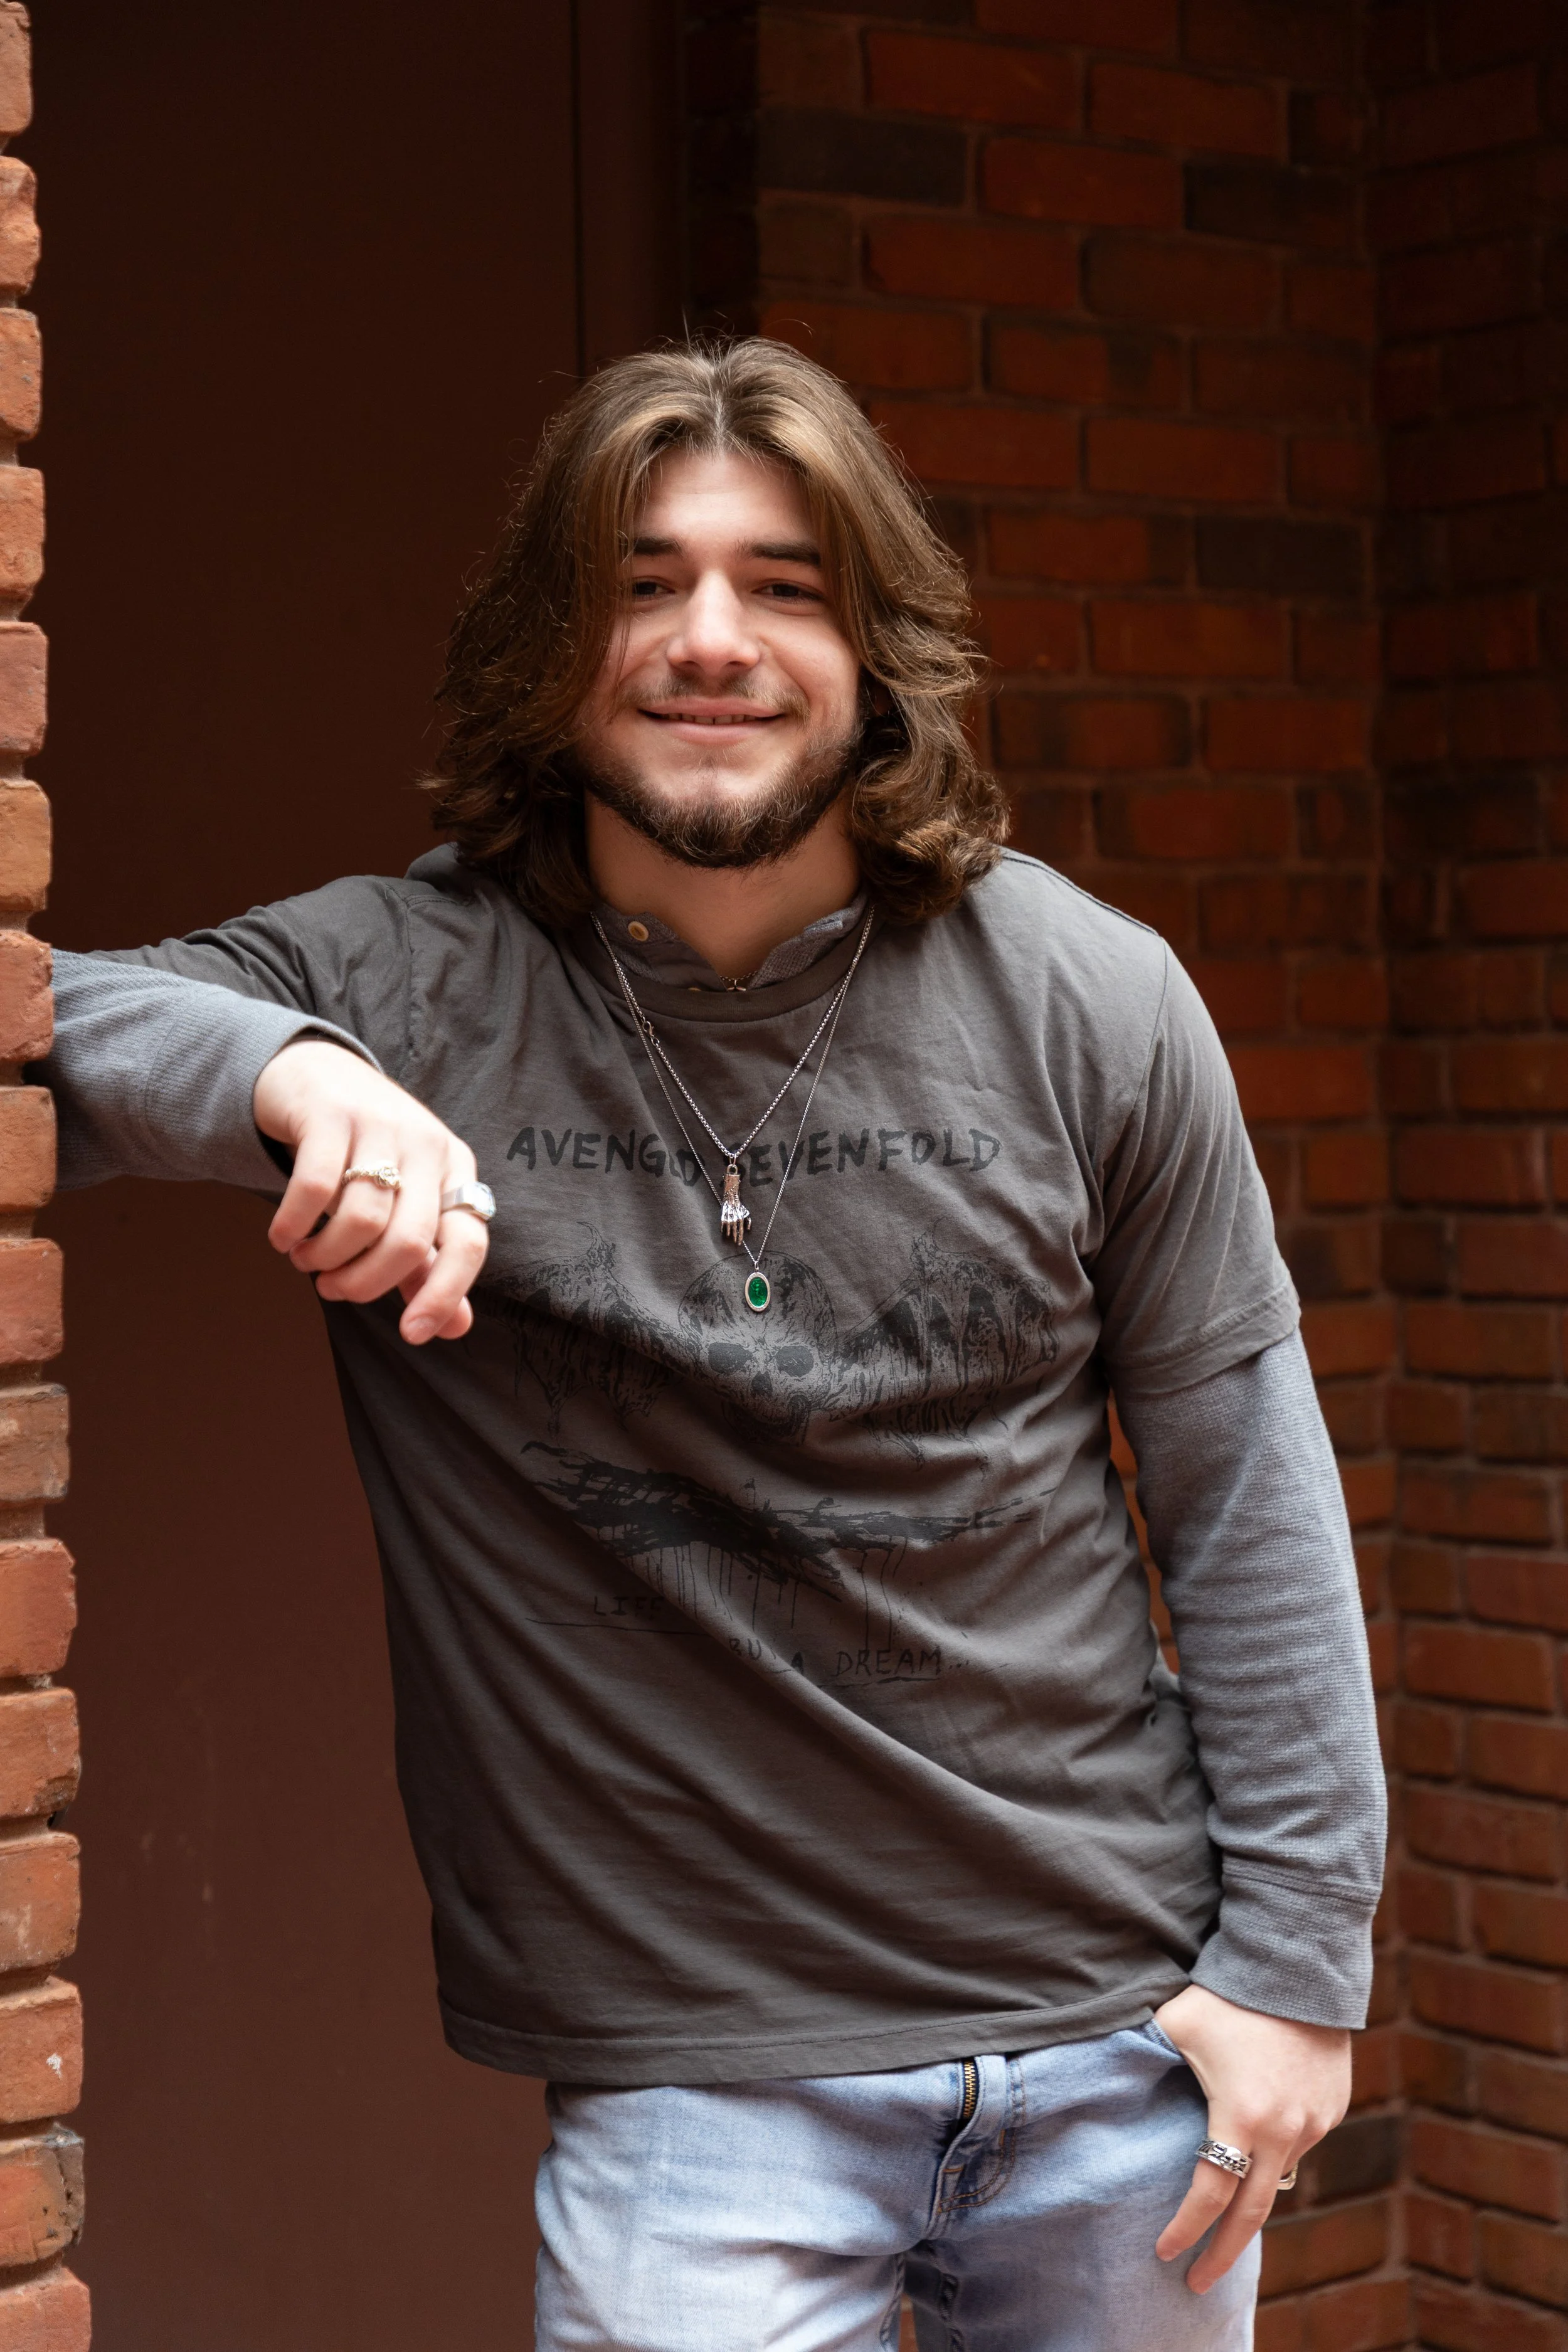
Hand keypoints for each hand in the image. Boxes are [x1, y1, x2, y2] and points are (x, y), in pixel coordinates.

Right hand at [253, 1040, 488, 1345]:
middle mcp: (427, 1146)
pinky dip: (294, 1225)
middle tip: (333, 1290)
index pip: (468, 1243)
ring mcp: (381, 1125)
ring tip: (307, 1260)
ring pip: (361, 1219)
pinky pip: (314, 1187)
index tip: (412, 1334)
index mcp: (456, 1171)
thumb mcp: (406, 1203)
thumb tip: (457, 1328)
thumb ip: (427, 1265)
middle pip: (408, 1240)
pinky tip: (283, 1237)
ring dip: (325, 1257)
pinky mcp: (331, 1114)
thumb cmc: (367, 1154)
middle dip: (365, 1282)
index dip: (444, 1295)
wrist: (317, 1075)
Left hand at [1153, 1983, 1349, 2294]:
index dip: (1185, 2229)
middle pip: (1253, 2213)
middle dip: (1224, 2252)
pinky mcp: (1333, 2108)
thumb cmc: (1226, 1994)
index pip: (1209, 2194)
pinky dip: (1276, 2155)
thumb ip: (1142, 2055)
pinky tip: (1256, 2148)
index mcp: (1241, 2116)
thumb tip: (1101, 2072)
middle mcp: (1285, 2129)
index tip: (1164, 2253)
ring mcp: (1314, 2122)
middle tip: (1199, 2282)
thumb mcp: (1175, 2023)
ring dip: (1251, 2198)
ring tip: (1223, 2215)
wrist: (1298, 1964)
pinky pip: (1300, 2145)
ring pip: (1278, 2176)